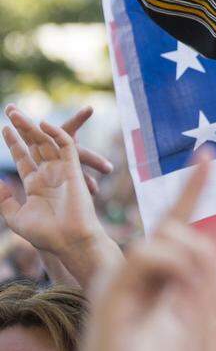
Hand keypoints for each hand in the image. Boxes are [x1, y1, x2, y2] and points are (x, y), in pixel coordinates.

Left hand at [0, 105, 112, 258]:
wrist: (68, 240)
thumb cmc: (45, 234)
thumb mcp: (16, 218)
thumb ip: (5, 201)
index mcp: (36, 185)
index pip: (24, 158)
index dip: (14, 143)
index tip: (4, 128)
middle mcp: (49, 174)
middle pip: (34, 145)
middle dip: (21, 128)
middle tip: (10, 110)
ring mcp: (61, 170)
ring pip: (46, 142)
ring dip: (31, 127)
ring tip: (16, 113)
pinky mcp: (73, 168)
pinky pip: (65, 146)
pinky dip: (56, 134)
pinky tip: (43, 124)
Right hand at [79, 150, 215, 350]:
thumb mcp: (204, 322)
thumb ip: (212, 284)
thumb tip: (212, 245)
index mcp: (158, 283)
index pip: (177, 226)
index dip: (193, 189)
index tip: (208, 155)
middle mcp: (135, 279)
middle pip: (176, 226)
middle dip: (206, 253)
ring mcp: (120, 286)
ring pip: (168, 235)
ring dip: (196, 261)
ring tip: (195, 302)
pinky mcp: (111, 299)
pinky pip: (149, 253)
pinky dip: (174, 264)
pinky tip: (180, 291)